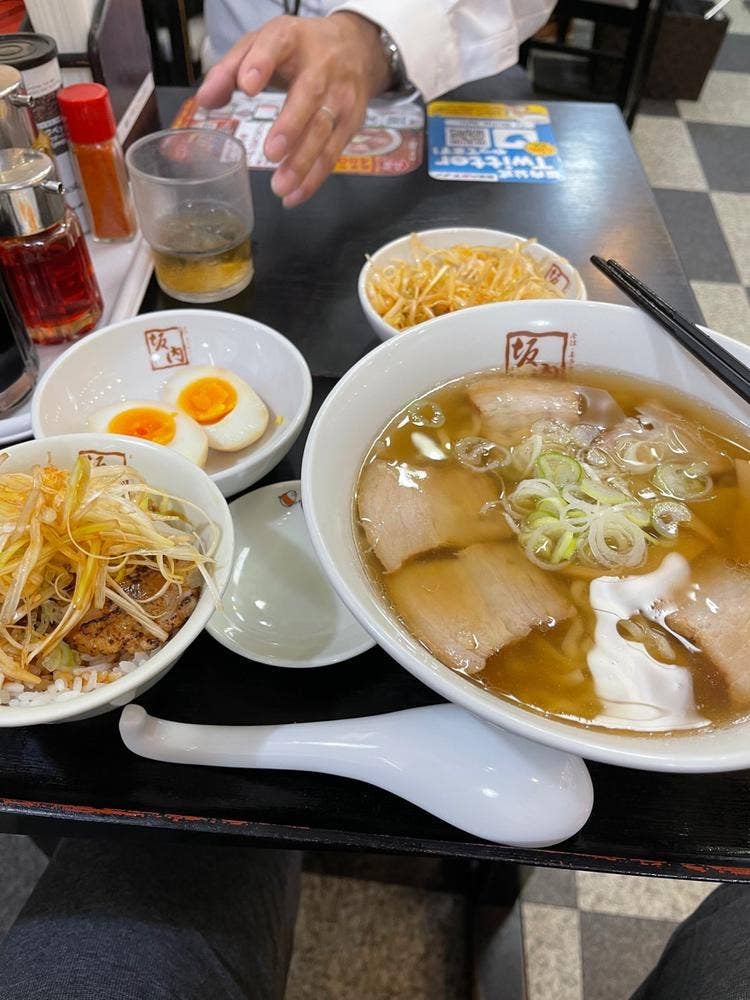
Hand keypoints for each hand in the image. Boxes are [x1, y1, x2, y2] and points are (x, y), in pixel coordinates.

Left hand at [197, 13, 390, 207]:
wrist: (355, 48)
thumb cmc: (297, 50)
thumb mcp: (262, 45)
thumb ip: (230, 70)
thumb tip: (205, 101)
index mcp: (291, 38)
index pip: (277, 44)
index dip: (262, 64)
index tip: (247, 87)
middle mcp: (322, 66)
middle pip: (309, 96)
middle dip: (290, 125)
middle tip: (270, 152)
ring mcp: (341, 96)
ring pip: (323, 131)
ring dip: (302, 162)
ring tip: (279, 187)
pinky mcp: (351, 123)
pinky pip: (333, 154)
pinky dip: (314, 178)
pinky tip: (294, 196)